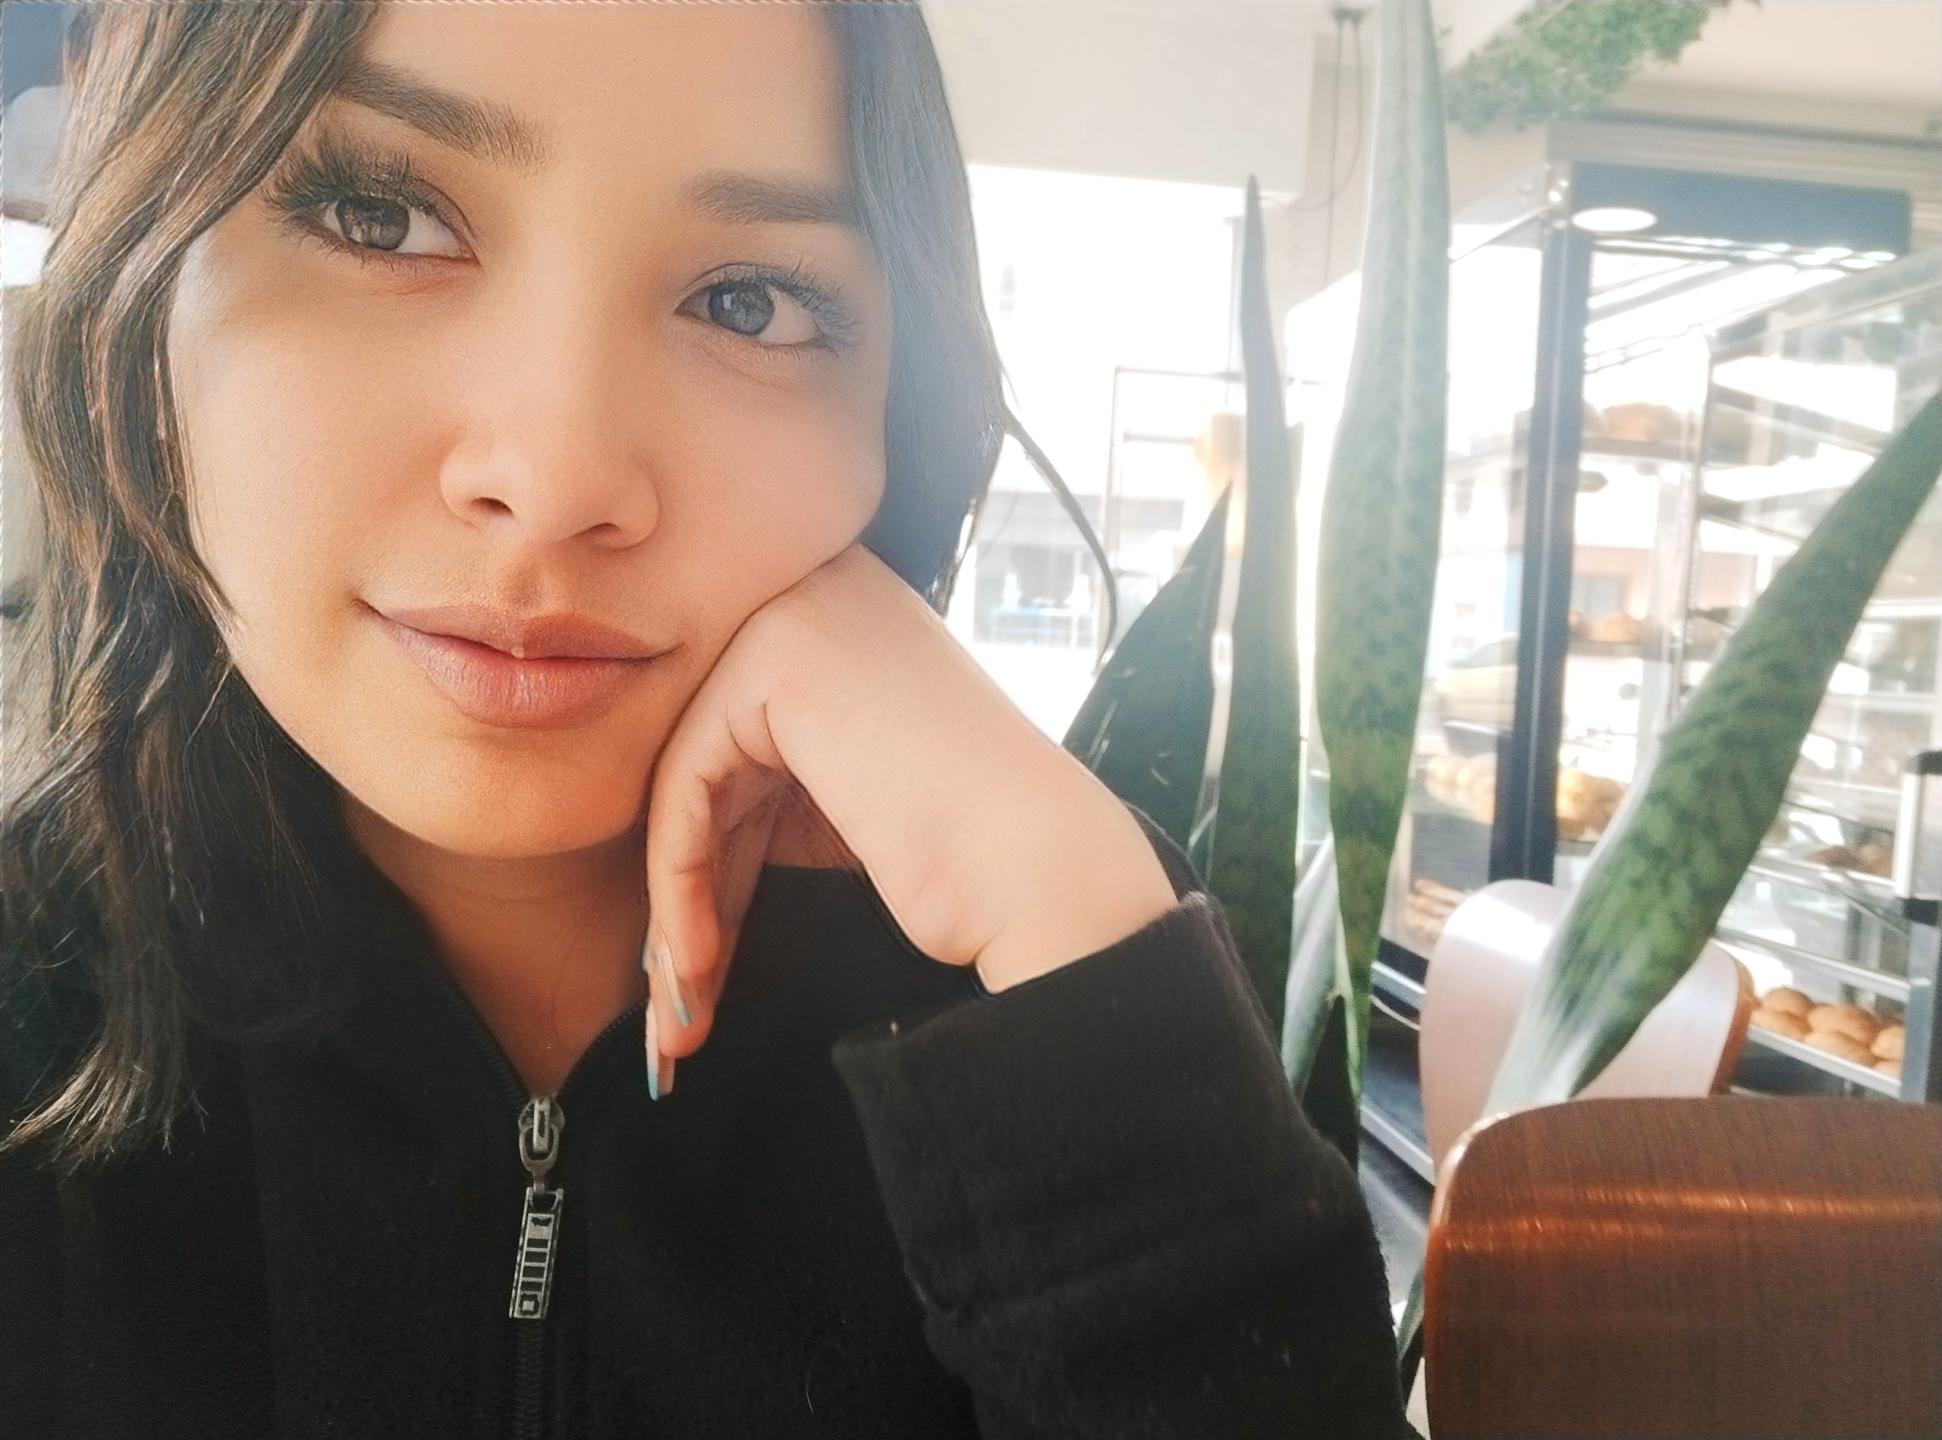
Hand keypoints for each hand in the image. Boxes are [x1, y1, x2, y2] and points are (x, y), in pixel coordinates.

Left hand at [639, 542, 1177, 1095]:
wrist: (1035, 871)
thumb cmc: (964, 850)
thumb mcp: (842, 794)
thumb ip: (765, 783)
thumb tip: (669, 838)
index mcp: (842, 610)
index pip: (739, 736)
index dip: (714, 853)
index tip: (701, 955)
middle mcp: (819, 586)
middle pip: (709, 754)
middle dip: (692, 886)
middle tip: (679, 996)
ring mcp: (797, 612)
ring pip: (687, 775)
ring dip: (680, 904)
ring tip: (685, 1008)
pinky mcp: (774, 659)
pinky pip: (686, 782)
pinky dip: (682, 881)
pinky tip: (697, 962)